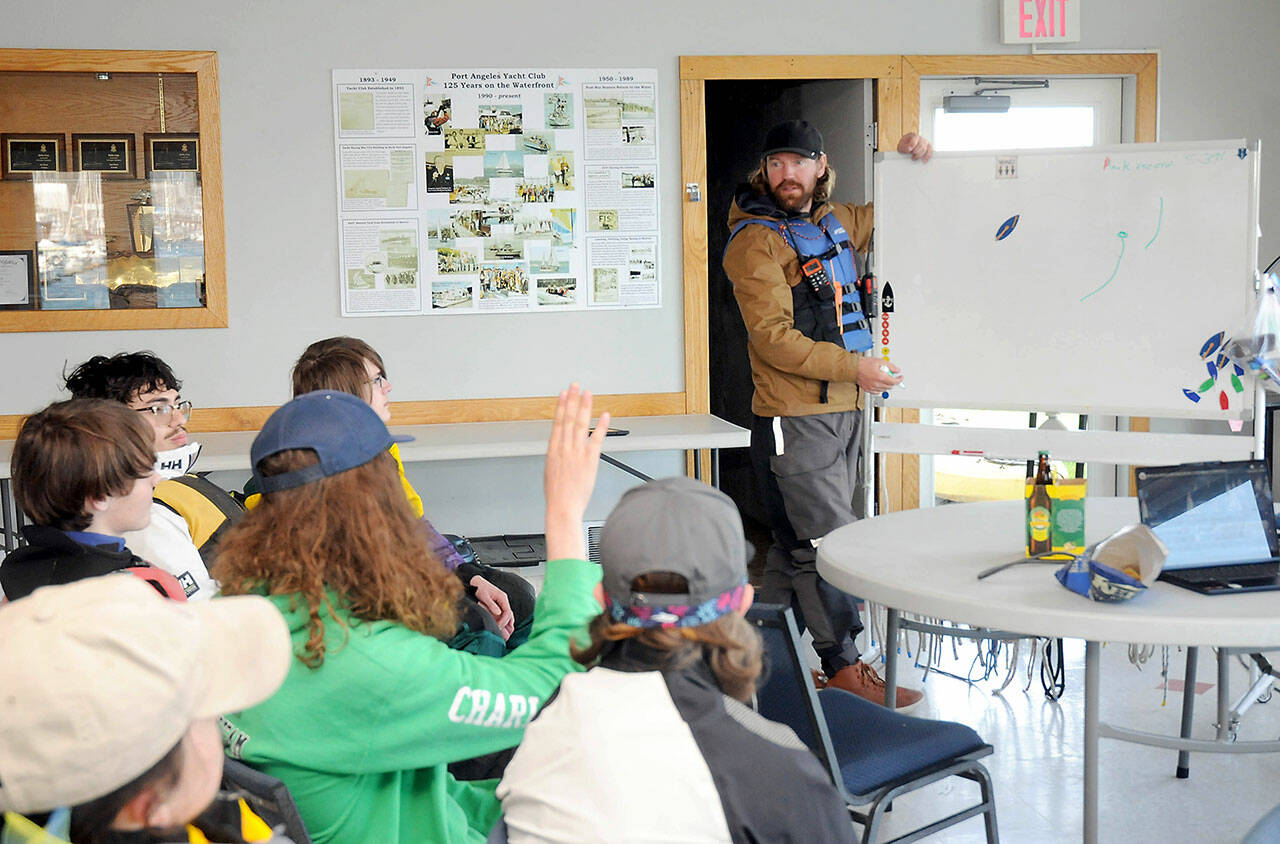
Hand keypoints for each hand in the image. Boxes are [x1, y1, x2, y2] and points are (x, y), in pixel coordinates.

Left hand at [470, 575, 514, 639]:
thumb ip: (491, 605)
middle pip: (509, 615)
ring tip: (502, 632)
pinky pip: (503, 614)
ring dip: (505, 623)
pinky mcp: (497, 605)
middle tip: (500, 631)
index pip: (508, 612)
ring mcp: (501, 603)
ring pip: (507, 615)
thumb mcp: (484, 596)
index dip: (504, 621)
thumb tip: (498, 613)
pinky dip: (502, 620)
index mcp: (502, 598)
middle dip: (505, 624)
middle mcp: (504, 601)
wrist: (476, 582)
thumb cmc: (480, 588)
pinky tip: (499, 626)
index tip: (499, 627)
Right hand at [544, 384, 608, 560]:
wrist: (562, 508)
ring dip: (584, 407)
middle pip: (569, 418)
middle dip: (572, 400)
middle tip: (576, 386)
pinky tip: (605, 415)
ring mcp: (577, 453)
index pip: (558, 422)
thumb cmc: (557, 494)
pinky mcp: (589, 460)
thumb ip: (557, 456)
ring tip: (587, 394)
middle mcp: (564, 448)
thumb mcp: (551, 470)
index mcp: (553, 450)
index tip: (564, 394)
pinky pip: (596, 439)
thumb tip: (561, 447)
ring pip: (580, 424)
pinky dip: (601, 426)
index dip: (562, 406)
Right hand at [856, 357, 903, 391]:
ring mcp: (872, 388)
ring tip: (884, 378)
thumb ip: (890, 366)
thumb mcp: (879, 361)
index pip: (894, 382)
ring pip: (884, 390)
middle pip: (890, 386)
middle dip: (893, 381)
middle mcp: (876, 384)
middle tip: (891, 376)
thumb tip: (897, 370)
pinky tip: (878, 383)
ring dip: (886, 385)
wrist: (854, 367)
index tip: (900, 377)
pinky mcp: (868, 389)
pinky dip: (880, 388)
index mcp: (880, 377)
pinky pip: (877, 392)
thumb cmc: (864, 364)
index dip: (899, 380)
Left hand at [896, 132, 932, 161]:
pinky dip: (928, 156)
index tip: (909, 151)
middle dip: (916, 152)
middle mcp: (920, 137)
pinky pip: (930, 150)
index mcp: (913, 135)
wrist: (906, 145)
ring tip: (914, 158)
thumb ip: (904, 147)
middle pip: (920, 145)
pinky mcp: (928, 146)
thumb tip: (910, 148)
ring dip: (919, 155)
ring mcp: (924, 141)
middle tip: (911, 156)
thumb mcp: (900, 146)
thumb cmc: (903, 145)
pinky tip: (924, 160)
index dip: (912, 147)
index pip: (914, 141)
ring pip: (924, 148)